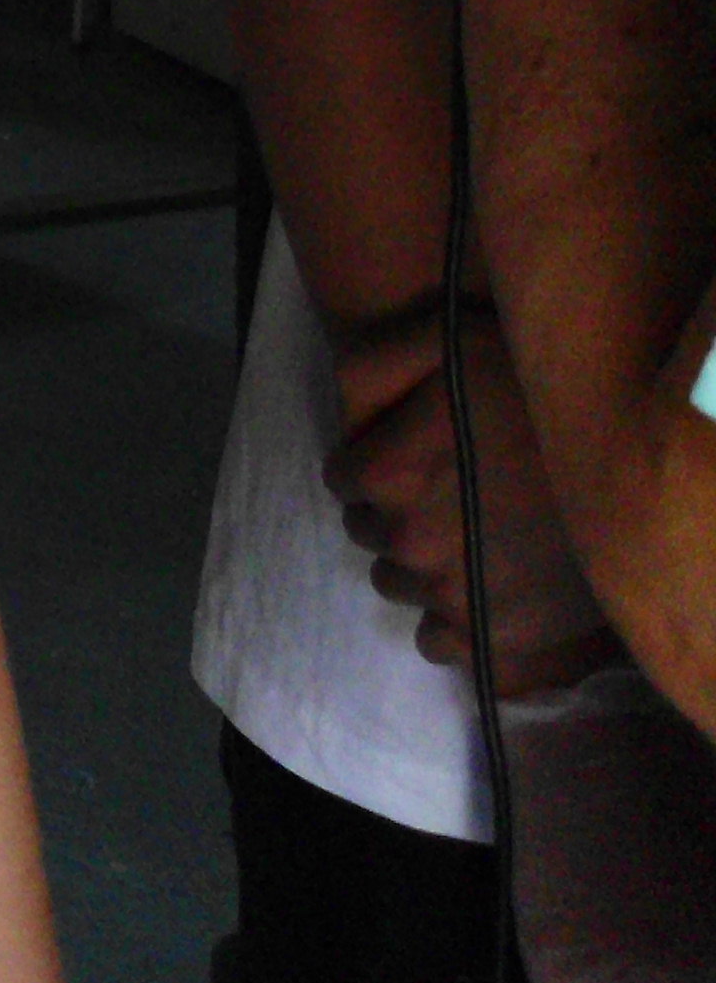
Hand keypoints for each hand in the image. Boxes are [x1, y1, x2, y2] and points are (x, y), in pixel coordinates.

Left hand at [327, 310, 621, 695]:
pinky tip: (486, 581)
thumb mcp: (445, 342)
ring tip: (475, 533)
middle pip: (370, 533)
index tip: (415, 455)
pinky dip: (452, 616)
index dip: (377, 462)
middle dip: (397, 512)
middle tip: (452, 492)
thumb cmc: (539, 393)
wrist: (639, 467)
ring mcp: (454, 594)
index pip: (344, 479)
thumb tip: (343, 413)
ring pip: (399, 583)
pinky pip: (436, 640)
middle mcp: (411, 542)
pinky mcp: (496, 638)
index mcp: (388, 475)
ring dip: (422, 562)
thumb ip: (370, 368)